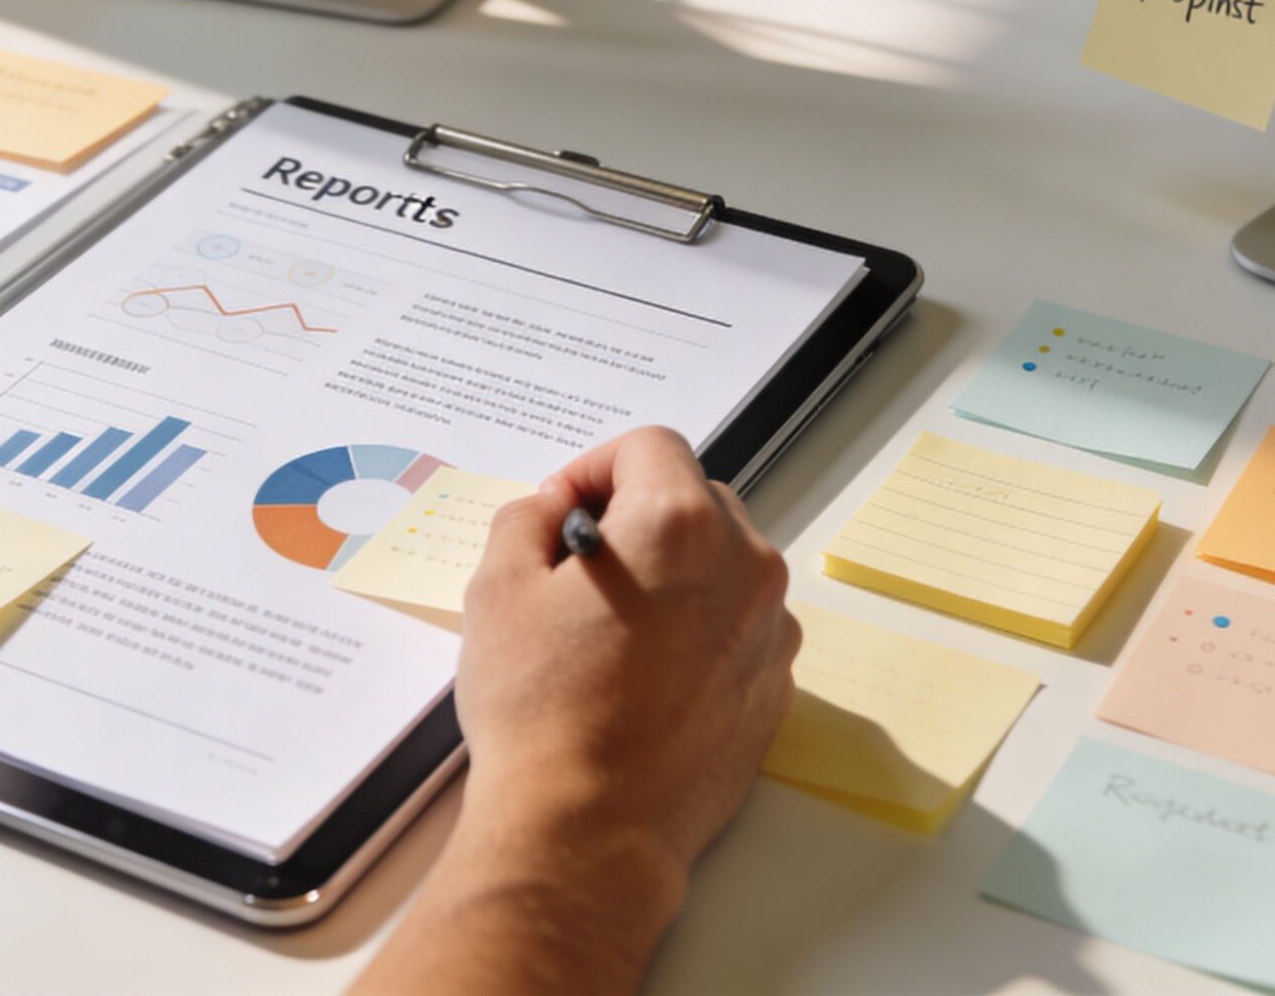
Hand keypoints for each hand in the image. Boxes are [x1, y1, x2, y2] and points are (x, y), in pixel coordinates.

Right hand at [357, 428, 798, 994]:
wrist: (589, 828)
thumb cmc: (541, 710)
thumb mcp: (498, 588)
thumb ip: (526, 517)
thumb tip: (555, 508)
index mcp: (679, 524)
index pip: (650, 446)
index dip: (594, 466)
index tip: (561, 510)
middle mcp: (744, 566)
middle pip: (696, 498)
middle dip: (638, 515)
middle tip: (579, 568)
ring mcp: (769, 630)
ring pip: (723, 564)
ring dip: (673, 572)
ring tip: (611, 628)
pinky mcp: (775, 688)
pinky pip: (738, 626)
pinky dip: (698, 629)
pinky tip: (643, 676)